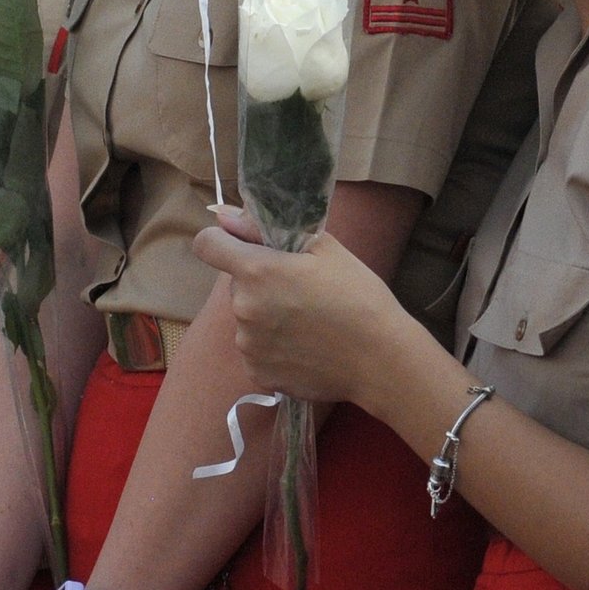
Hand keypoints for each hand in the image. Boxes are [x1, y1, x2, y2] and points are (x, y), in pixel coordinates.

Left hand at [193, 214, 413, 412]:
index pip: (207, 245)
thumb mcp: (324, 248)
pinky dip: (273, 348)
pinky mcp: (258, 372)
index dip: (222, 241)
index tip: (242, 247)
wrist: (381, 359)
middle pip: (236, 285)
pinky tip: (305, 349)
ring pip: (246, 318)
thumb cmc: (358, 296)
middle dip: (259, 282)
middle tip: (300, 291)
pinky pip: (255, 350)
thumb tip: (224, 217)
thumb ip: (265, 229)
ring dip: (265, 317)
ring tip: (308, 324)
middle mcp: (243, 308)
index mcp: (256, 270)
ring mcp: (248, 344)